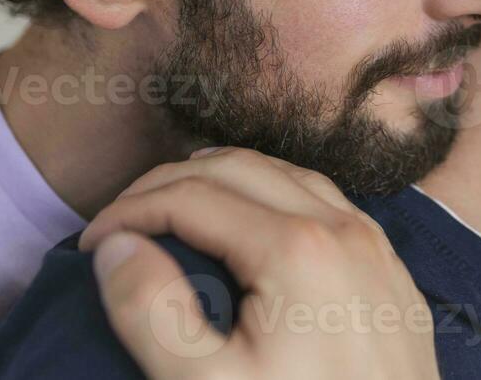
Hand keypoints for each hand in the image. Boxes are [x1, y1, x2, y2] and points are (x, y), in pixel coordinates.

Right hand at [81, 147, 439, 379]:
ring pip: (288, 175)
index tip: (90, 245)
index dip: (130, 211)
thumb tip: (118, 247)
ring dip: (225, 178)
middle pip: (239, 168)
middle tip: (123, 217)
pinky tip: (255, 222)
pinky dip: (275, 194)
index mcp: (295, 249)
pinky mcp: (390, 270)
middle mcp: (342, 229)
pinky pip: (328, 203)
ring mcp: (375, 245)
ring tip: (176, 201)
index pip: (192, 195)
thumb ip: (152, 312)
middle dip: (169, 182)